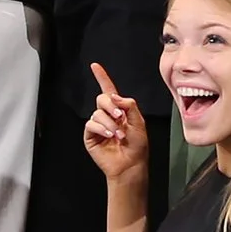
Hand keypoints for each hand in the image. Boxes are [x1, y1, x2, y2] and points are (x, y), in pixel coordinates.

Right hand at [82, 63, 149, 185]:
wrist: (130, 165)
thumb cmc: (137, 147)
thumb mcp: (139, 122)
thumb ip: (129, 105)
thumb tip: (114, 96)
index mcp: (119, 110)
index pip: (109, 90)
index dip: (102, 77)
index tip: (95, 66)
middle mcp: (107, 116)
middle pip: (102, 98)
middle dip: (111, 105)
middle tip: (120, 116)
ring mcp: (98, 125)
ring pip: (97, 112)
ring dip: (110, 122)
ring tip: (119, 134)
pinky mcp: (91, 135)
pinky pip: (91, 123)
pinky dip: (102, 128)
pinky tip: (109, 135)